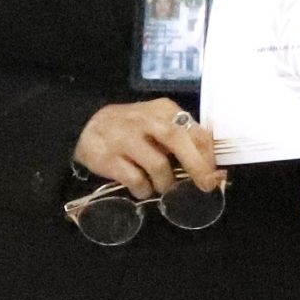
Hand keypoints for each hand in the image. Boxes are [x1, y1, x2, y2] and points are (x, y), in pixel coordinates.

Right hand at [72, 101, 223, 199]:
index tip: (215, 175)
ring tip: (162, 187)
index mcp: (164, 110)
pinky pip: (136, 180)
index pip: (194, 131)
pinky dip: (143, 189)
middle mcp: (146, 120)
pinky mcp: (109, 157)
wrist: (84, 126)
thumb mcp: (158, 125)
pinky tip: (142, 188)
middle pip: (177, 140)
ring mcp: (125, 138)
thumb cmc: (132, 130)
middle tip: (204, 186)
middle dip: (196, 166)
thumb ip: (185, 142)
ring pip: (158, 165)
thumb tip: (215, 172)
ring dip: (165, 183)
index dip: (208, 156)